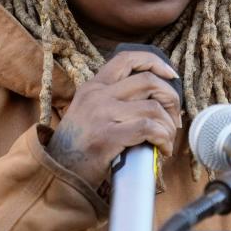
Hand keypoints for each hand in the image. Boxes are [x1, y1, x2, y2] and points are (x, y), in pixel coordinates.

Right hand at [46, 50, 180, 187]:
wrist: (56, 172)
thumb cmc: (76, 147)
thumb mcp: (87, 112)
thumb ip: (111, 101)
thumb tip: (152, 101)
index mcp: (93, 86)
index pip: (127, 59)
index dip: (153, 62)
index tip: (170, 75)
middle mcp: (97, 95)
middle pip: (148, 81)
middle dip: (171, 98)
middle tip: (174, 119)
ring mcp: (101, 114)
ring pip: (152, 107)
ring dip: (168, 126)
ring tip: (166, 139)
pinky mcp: (107, 136)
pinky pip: (148, 128)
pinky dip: (163, 139)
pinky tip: (162, 150)